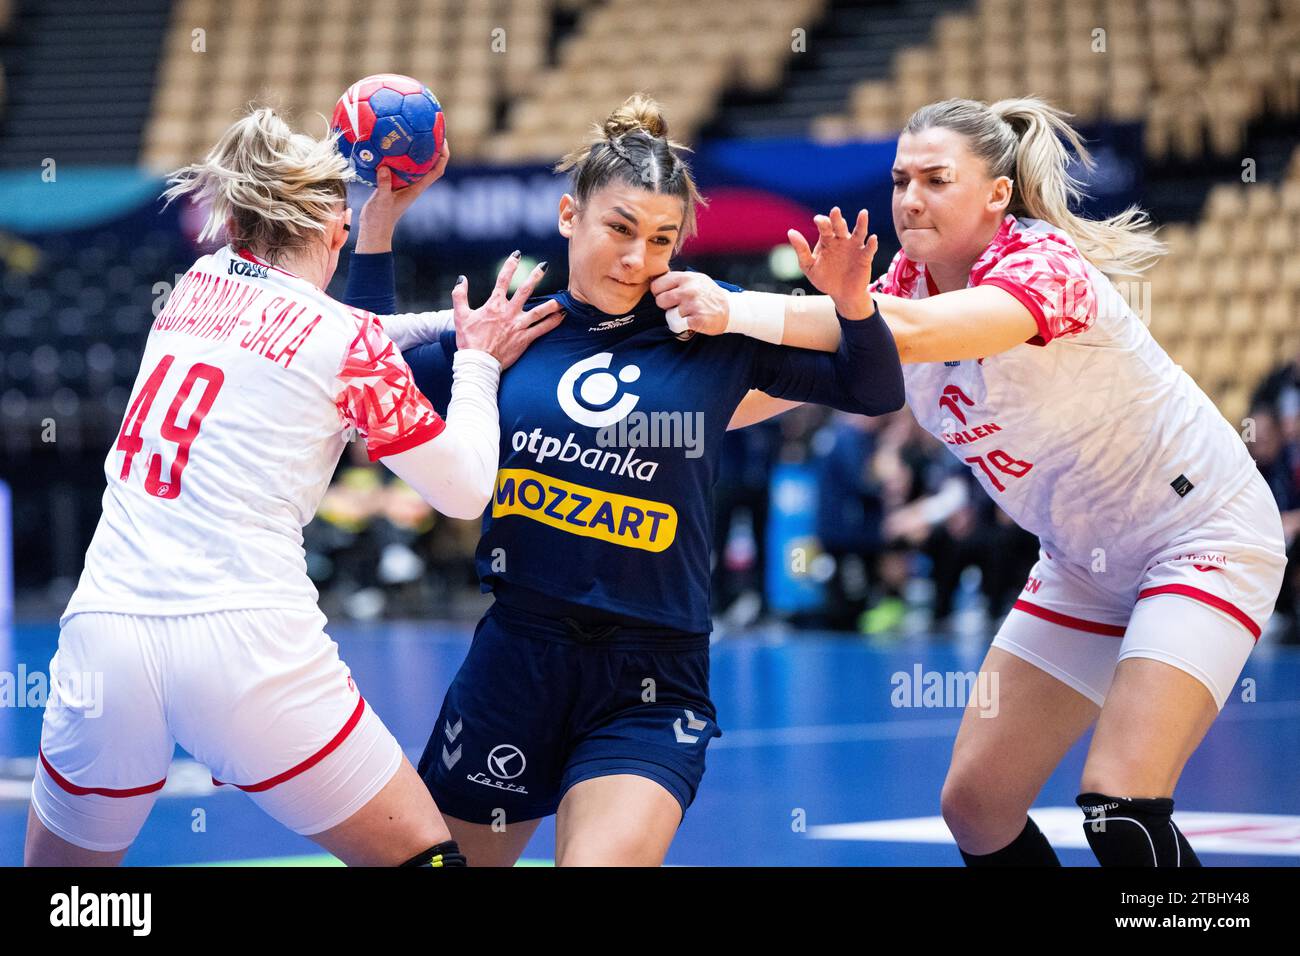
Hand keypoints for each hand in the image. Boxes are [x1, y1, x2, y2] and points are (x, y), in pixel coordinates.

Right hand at [355, 139, 451, 252]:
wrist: (373, 228)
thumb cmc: (380, 218)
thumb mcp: (382, 201)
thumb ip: (384, 185)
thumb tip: (384, 167)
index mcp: (416, 188)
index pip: (437, 170)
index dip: (443, 155)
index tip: (442, 140)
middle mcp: (413, 183)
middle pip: (428, 162)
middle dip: (431, 146)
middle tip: (427, 127)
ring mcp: (403, 182)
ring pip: (413, 162)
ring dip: (413, 148)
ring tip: (408, 130)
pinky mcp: (392, 182)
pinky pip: (397, 165)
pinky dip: (395, 155)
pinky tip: (387, 144)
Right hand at [452, 253, 563, 368]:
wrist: (478, 362)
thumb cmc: (468, 339)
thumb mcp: (460, 315)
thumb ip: (459, 295)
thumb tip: (462, 278)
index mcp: (494, 305)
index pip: (503, 280)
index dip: (510, 265)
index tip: (517, 255)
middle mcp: (508, 313)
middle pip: (525, 290)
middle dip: (535, 276)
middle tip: (544, 266)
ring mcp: (518, 326)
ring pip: (539, 311)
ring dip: (551, 303)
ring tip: (562, 297)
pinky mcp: (524, 339)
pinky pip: (542, 329)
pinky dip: (553, 322)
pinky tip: (562, 317)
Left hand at [650, 271, 729, 334]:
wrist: (731, 309)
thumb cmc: (709, 295)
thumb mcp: (695, 279)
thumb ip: (677, 279)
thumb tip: (654, 280)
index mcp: (686, 277)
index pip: (657, 285)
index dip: (660, 293)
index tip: (668, 296)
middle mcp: (689, 289)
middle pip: (660, 301)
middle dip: (667, 306)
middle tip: (679, 307)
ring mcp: (693, 305)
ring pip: (668, 315)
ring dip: (676, 317)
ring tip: (688, 314)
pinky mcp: (696, 320)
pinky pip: (676, 326)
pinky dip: (682, 326)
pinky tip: (693, 320)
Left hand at [787, 206, 878, 318]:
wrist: (841, 295)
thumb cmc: (824, 279)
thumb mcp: (809, 266)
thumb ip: (801, 250)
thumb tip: (790, 231)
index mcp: (828, 240)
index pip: (825, 227)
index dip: (822, 222)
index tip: (818, 220)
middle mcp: (842, 240)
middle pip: (840, 226)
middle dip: (837, 219)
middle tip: (834, 211)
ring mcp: (855, 247)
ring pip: (859, 232)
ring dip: (861, 223)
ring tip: (863, 213)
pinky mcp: (865, 257)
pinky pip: (869, 249)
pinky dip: (872, 243)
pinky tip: (872, 238)